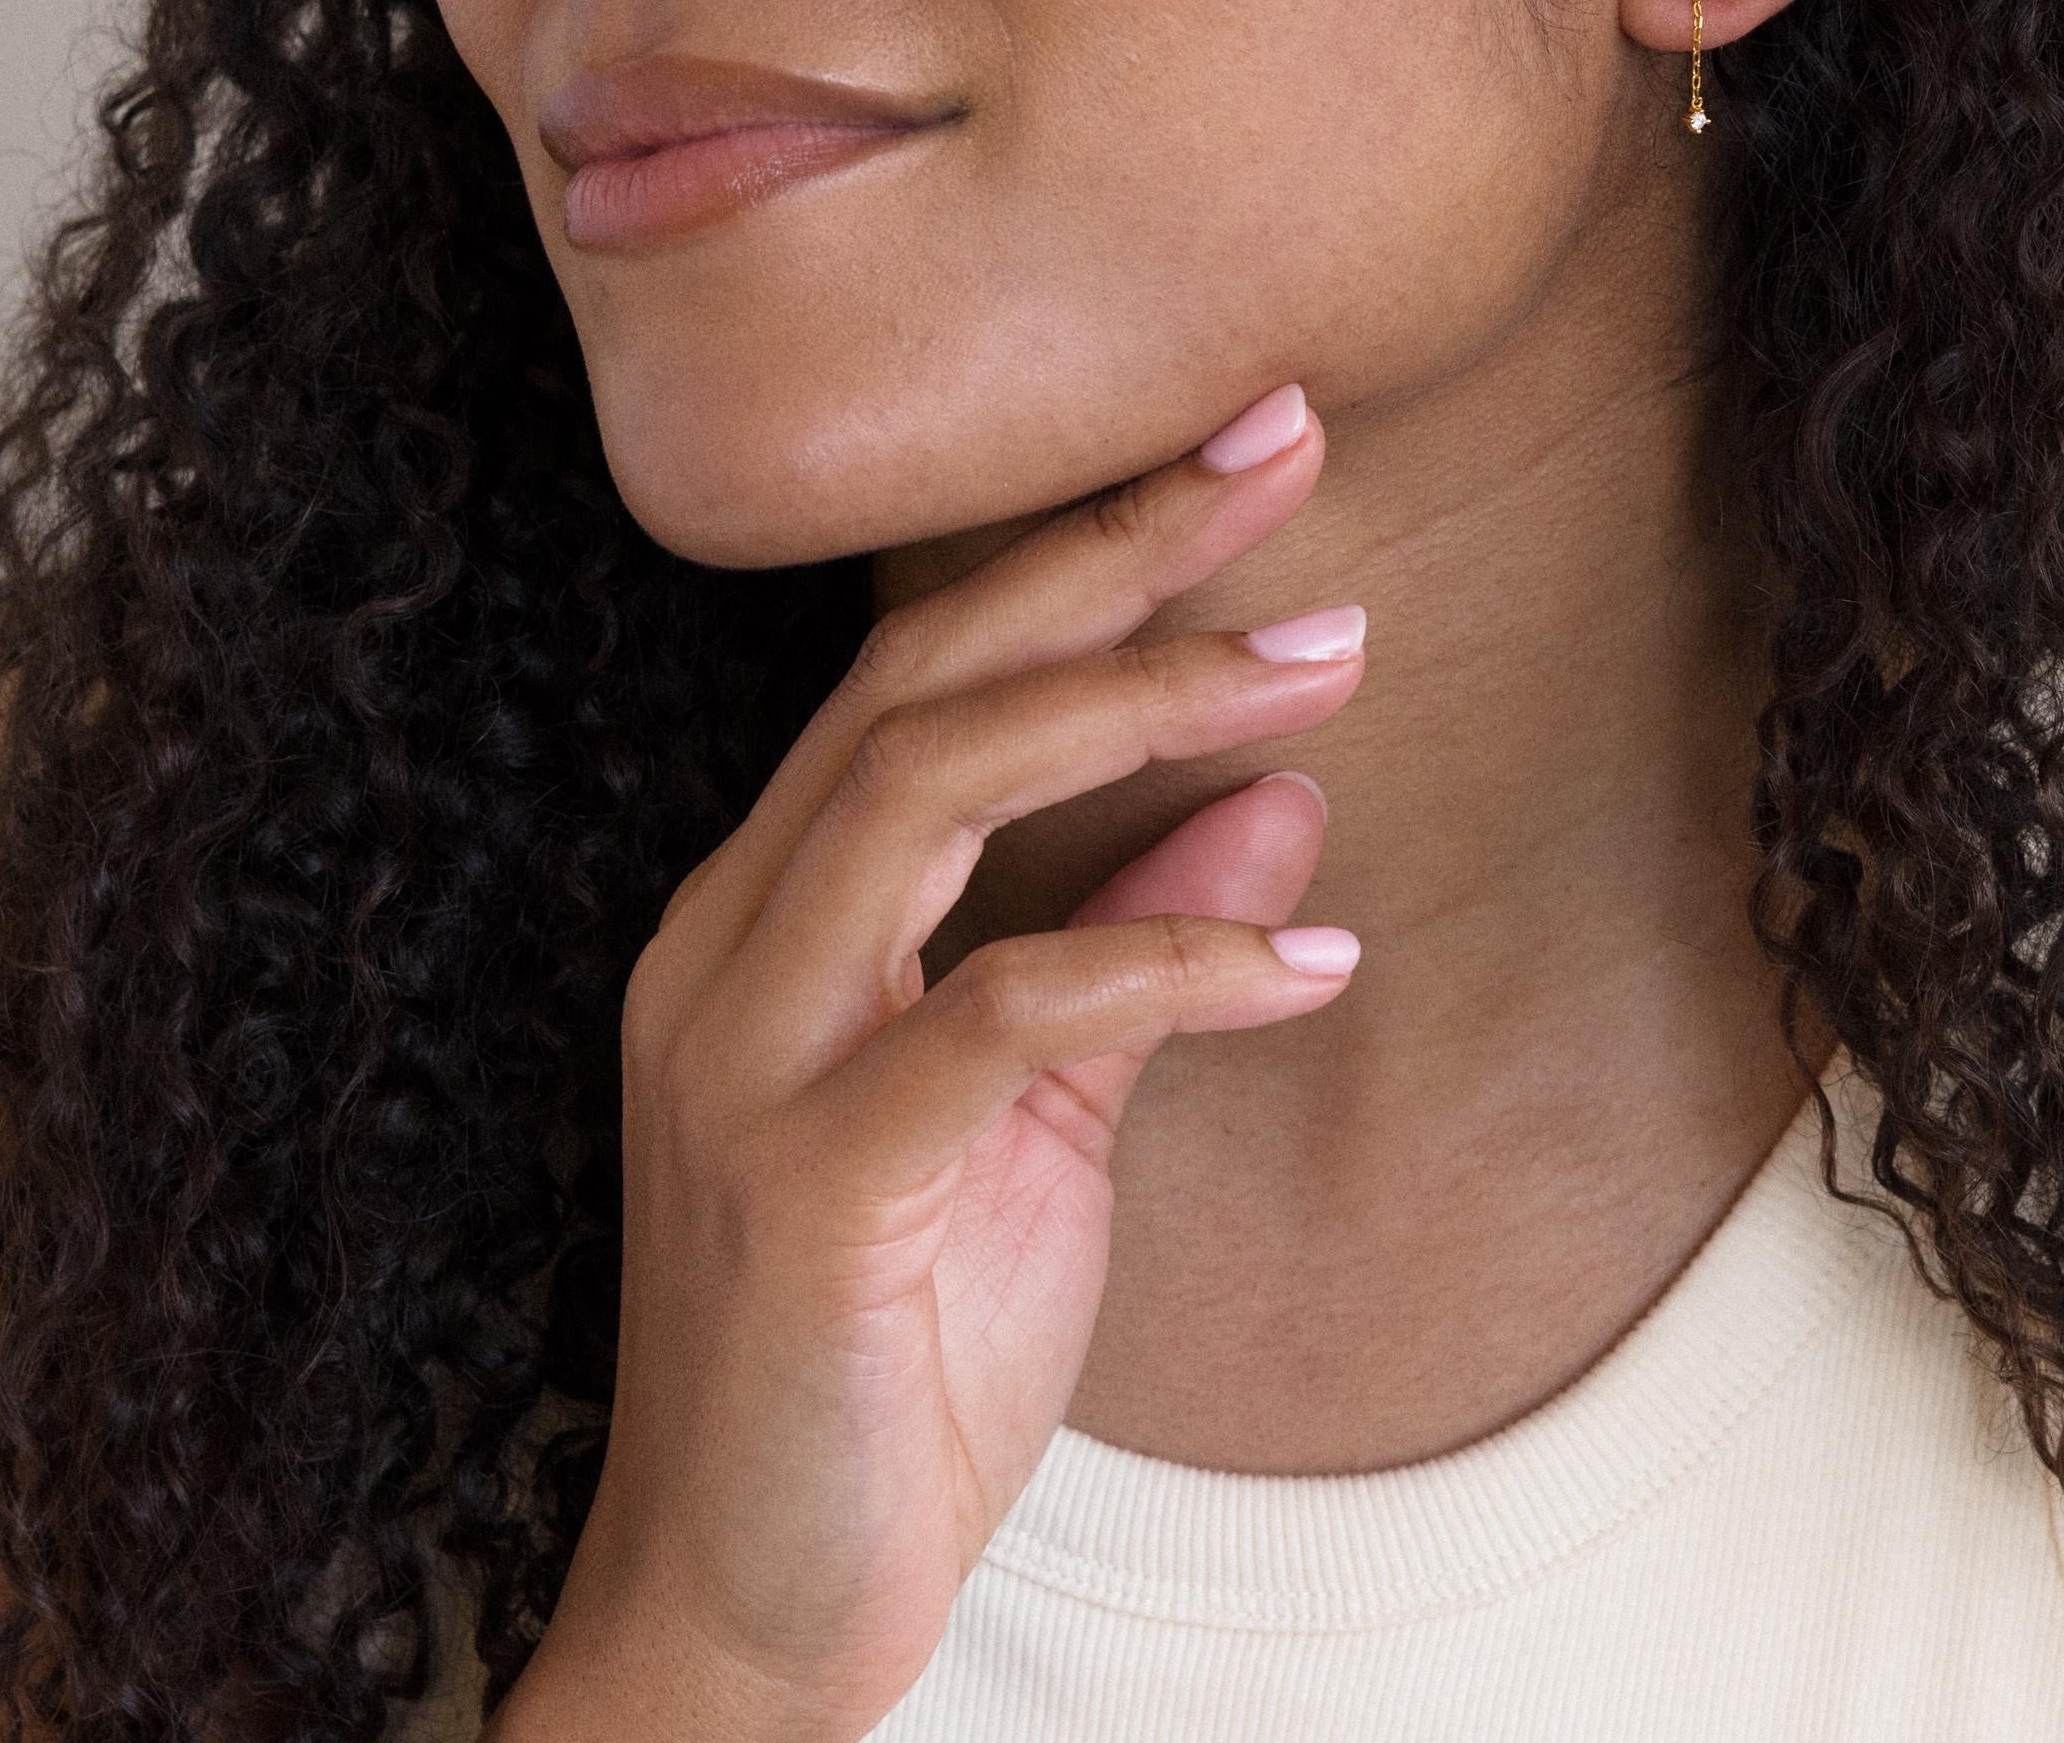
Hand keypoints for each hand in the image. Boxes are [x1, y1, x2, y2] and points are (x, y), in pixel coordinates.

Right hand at [503, 380, 1362, 1742]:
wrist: (754, 1618)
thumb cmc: (893, 1355)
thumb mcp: (1047, 1125)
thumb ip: (1140, 950)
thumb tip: (1279, 793)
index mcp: (779, 914)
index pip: (926, 671)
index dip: (1085, 548)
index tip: (1246, 449)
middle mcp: (735, 946)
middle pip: (919, 676)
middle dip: (1113, 550)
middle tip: (1287, 445)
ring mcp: (748, 1054)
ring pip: (930, 786)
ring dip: (1147, 701)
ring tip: (1329, 662)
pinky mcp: (805, 1179)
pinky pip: (1004, 1011)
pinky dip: (1171, 958)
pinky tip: (1317, 957)